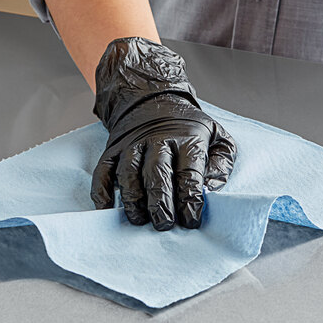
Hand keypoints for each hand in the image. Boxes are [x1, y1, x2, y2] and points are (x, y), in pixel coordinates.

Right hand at [90, 37, 235, 230]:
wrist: (152, 98)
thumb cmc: (187, 126)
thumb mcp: (216, 135)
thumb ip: (221, 163)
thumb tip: (211, 191)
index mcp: (186, 139)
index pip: (189, 172)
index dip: (190, 199)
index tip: (191, 221)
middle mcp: (157, 140)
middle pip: (157, 174)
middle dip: (160, 203)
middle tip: (164, 225)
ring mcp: (132, 145)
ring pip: (129, 173)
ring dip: (133, 199)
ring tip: (140, 219)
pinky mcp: (112, 150)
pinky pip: (103, 172)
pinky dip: (102, 192)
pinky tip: (108, 209)